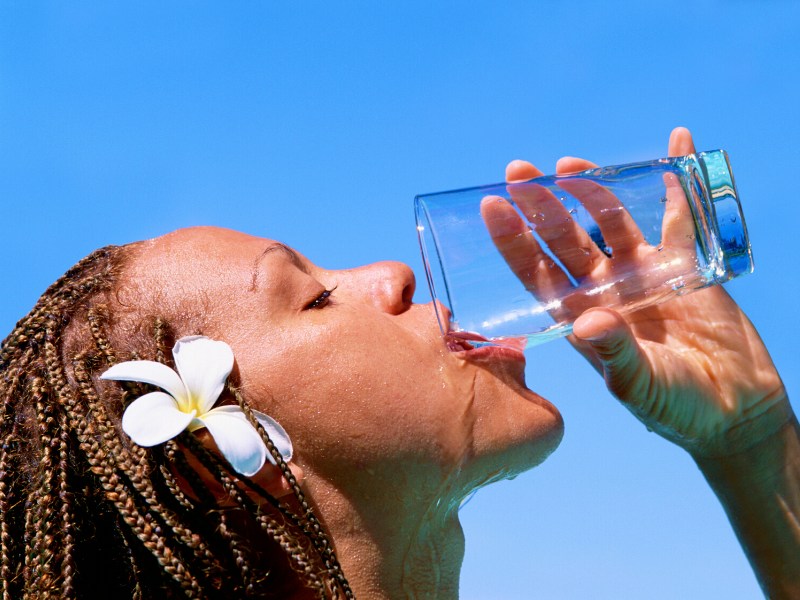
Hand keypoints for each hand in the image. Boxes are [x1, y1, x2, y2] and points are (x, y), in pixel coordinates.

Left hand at [491, 127, 788, 456]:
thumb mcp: (639, 384)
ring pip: (610, 221)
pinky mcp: (683, 265)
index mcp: (580, 317)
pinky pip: (680, 215)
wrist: (732, 410)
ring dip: (591, 189)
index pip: (537, 273)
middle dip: (541, 206)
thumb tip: (589, 321)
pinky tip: (674, 144)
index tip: (493, 206)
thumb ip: (615, 353)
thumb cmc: (676, 408)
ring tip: (569, 164)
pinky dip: (679, 181)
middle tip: (518, 171)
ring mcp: (641, 273)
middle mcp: (603, 289)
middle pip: (565, 238)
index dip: (513, 241)